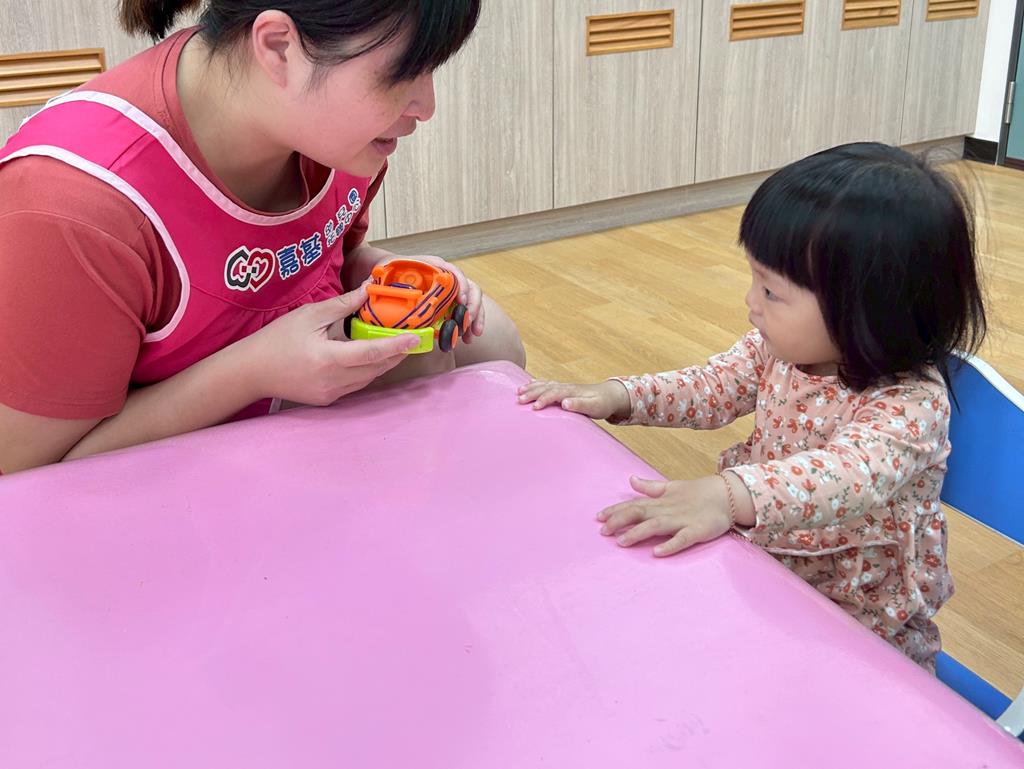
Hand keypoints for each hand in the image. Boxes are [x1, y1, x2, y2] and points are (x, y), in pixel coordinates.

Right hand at [241, 285, 419, 405]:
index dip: (397, 345)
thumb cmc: (276, 339)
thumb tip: (369, 289)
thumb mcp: (309, 315)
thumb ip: (343, 305)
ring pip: (368, 378)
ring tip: (396, 346)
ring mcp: (331, 393)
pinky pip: (356, 384)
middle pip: (376, 368)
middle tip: (411, 338)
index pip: (372, 352)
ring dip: (383, 363)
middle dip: (396, 354)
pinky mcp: (328, 399)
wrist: (251, 371)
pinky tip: (370, 357)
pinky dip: (367, 371)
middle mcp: (333, 381)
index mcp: (328, 359)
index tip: (415, 337)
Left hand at [382, 254, 485, 342]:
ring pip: (470, 300)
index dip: (460, 284)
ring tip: (472, 336)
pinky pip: (463, 311)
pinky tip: (467, 337)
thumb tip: (370, 285)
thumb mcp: (382, 272)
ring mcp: (447, 290)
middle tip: (469, 324)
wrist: (389, 273)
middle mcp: (443, 276)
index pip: (451, 271)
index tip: (461, 300)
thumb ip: (378, 279)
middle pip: (468, 286)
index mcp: (430, 265)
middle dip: (473, 306)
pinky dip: (468, 324)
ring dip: (474, 318)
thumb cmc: (387, 271)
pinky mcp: (447, 303)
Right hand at [516, 379, 630, 419]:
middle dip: (532, 393)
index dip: (543, 400)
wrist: (609, 395)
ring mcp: (564, 387)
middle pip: (545, 388)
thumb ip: (579, 404)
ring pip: (544, 384)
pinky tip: (529, 383)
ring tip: (518, 392)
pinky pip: (547, 384)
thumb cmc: (602, 403)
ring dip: (531, 388)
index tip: (534, 408)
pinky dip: (537, 383)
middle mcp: (565, 387)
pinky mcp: (563, 389)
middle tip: (519, 400)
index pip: (554, 394)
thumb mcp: (594, 407)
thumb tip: (565, 403)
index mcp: (571, 391)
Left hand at [597, 475, 733, 556]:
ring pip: (656, 526)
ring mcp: (682, 520)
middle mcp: (667, 509)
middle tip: (602, 531)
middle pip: (639, 513)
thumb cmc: (698, 493)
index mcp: (660, 501)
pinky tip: (656, 552)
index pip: (633, 504)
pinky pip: (682, 539)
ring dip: (638, 533)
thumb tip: (630, 480)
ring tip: (622, 542)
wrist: (728, 494)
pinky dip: (670, 545)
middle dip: (620, 521)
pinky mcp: (697, 531)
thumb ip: (650, 487)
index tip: (598, 517)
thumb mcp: (671, 487)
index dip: (616, 510)